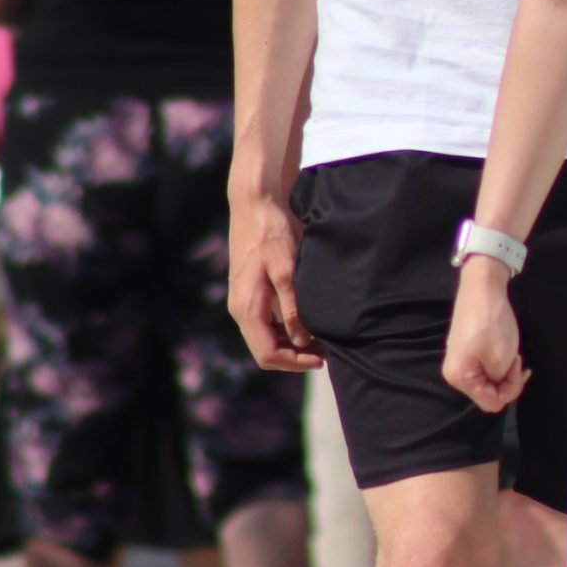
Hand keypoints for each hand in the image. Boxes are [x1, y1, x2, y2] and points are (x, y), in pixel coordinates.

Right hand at [227, 185, 322, 372]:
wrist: (254, 203)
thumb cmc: (271, 233)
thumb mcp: (287, 270)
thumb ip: (293, 308)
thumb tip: (302, 340)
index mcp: (246, 308)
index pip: (267, 354)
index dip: (295, 363)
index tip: (322, 359)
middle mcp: (240, 309)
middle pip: (265, 351)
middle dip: (295, 356)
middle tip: (326, 351)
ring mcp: (243, 301)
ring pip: (265, 338)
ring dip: (291, 344)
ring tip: (321, 338)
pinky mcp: (249, 292)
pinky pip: (265, 323)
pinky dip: (285, 330)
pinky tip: (307, 321)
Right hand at [443, 258, 529, 411]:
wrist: (482, 287)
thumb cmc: (491, 323)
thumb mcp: (502, 359)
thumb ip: (500, 383)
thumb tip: (497, 386)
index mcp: (460, 378)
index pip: (491, 403)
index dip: (510, 390)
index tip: (518, 368)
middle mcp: (454, 374)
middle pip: (488, 393)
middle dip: (507, 380)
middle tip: (517, 359)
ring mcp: (459, 361)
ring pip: (488, 380)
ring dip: (504, 371)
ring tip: (511, 351)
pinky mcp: (466, 350)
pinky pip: (484, 367)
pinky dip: (498, 362)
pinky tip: (505, 349)